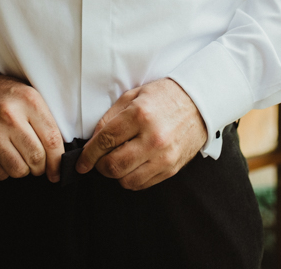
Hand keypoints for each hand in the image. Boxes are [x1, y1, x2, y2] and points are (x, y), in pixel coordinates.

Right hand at [0, 72, 63, 182]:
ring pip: (19, 170)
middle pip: (37, 158)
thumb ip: (45, 119)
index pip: (52, 139)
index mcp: (28, 101)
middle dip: (41, 166)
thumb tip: (61, 153)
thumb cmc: (4, 95)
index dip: (58, 160)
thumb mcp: (29, 95)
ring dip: (23, 169)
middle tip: (38, 162)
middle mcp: (10, 117)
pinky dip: (5, 170)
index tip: (58, 169)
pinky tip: (3, 154)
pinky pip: (0, 174)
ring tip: (19, 156)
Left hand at [76, 78, 206, 190]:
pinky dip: (131, 178)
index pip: (105, 141)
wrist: (199, 103)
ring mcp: (164, 156)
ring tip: (117, 161)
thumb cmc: (163, 96)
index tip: (81, 162)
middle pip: (113, 165)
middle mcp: (152, 138)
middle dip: (99, 166)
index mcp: (140, 115)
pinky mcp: (171, 168)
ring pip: (127, 180)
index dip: (88, 154)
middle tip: (98, 160)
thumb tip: (93, 140)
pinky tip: (132, 165)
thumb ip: (111, 116)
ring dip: (116, 174)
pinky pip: (143, 184)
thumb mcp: (133, 95)